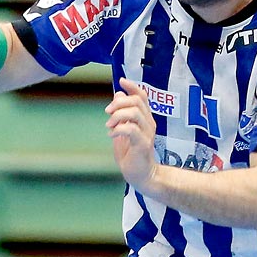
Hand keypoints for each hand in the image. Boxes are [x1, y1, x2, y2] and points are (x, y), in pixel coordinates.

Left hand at [105, 78, 158, 192]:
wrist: (141, 175)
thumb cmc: (132, 154)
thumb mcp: (123, 130)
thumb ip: (121, 113)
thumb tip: (118, 95)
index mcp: (145, 118)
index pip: (142, 96)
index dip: (132, 86)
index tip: (121, 81)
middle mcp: (148, 123)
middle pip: (136, 101)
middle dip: (118, 104)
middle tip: (107, 113)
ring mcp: (147, 133)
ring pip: (134, 113)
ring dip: (117, 116)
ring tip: (109, 126)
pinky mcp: (143, 144)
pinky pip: (131, 129)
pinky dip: (118, 129)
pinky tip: (112, 135)